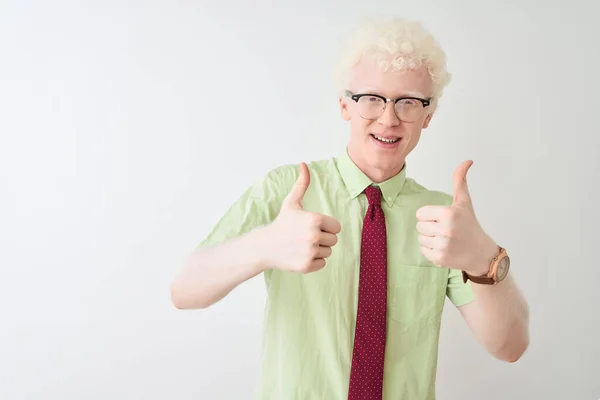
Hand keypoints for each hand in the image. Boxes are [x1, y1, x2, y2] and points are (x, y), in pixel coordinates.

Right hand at [264, 162, 341, 272]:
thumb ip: (302, 184)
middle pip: (333, 240)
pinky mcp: (307, 266)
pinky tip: (300, 255)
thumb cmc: (282, 223)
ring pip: (328, 252)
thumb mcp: (292, 202)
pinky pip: (322, 263)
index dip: (326, 226)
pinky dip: (313, 261)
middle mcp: (314, 236)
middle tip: (305, 237)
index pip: (336, 227)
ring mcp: (310, 252)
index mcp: (314, 219)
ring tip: (302, 245)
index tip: (312, 226)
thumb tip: (304, 164)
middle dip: (322, 238)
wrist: (265, 246)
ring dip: (318, 250)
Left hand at [415, 160, 496, 274]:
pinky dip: (430, 250)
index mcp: (449, 214)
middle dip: (430, 227)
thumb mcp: (464, 202)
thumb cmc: (470, 225)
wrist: (480, 253)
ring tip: (445, 239)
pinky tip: (444, 248)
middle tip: (445, 229)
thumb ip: (460, 181)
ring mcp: (442, 246)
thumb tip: (467, 161)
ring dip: (429, 238)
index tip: (442, 218)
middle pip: (419, 226)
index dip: (429, 215)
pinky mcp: (439, 259)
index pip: (421, 213)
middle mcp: (445, 230)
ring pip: (420, 238)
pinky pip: (422, 250)